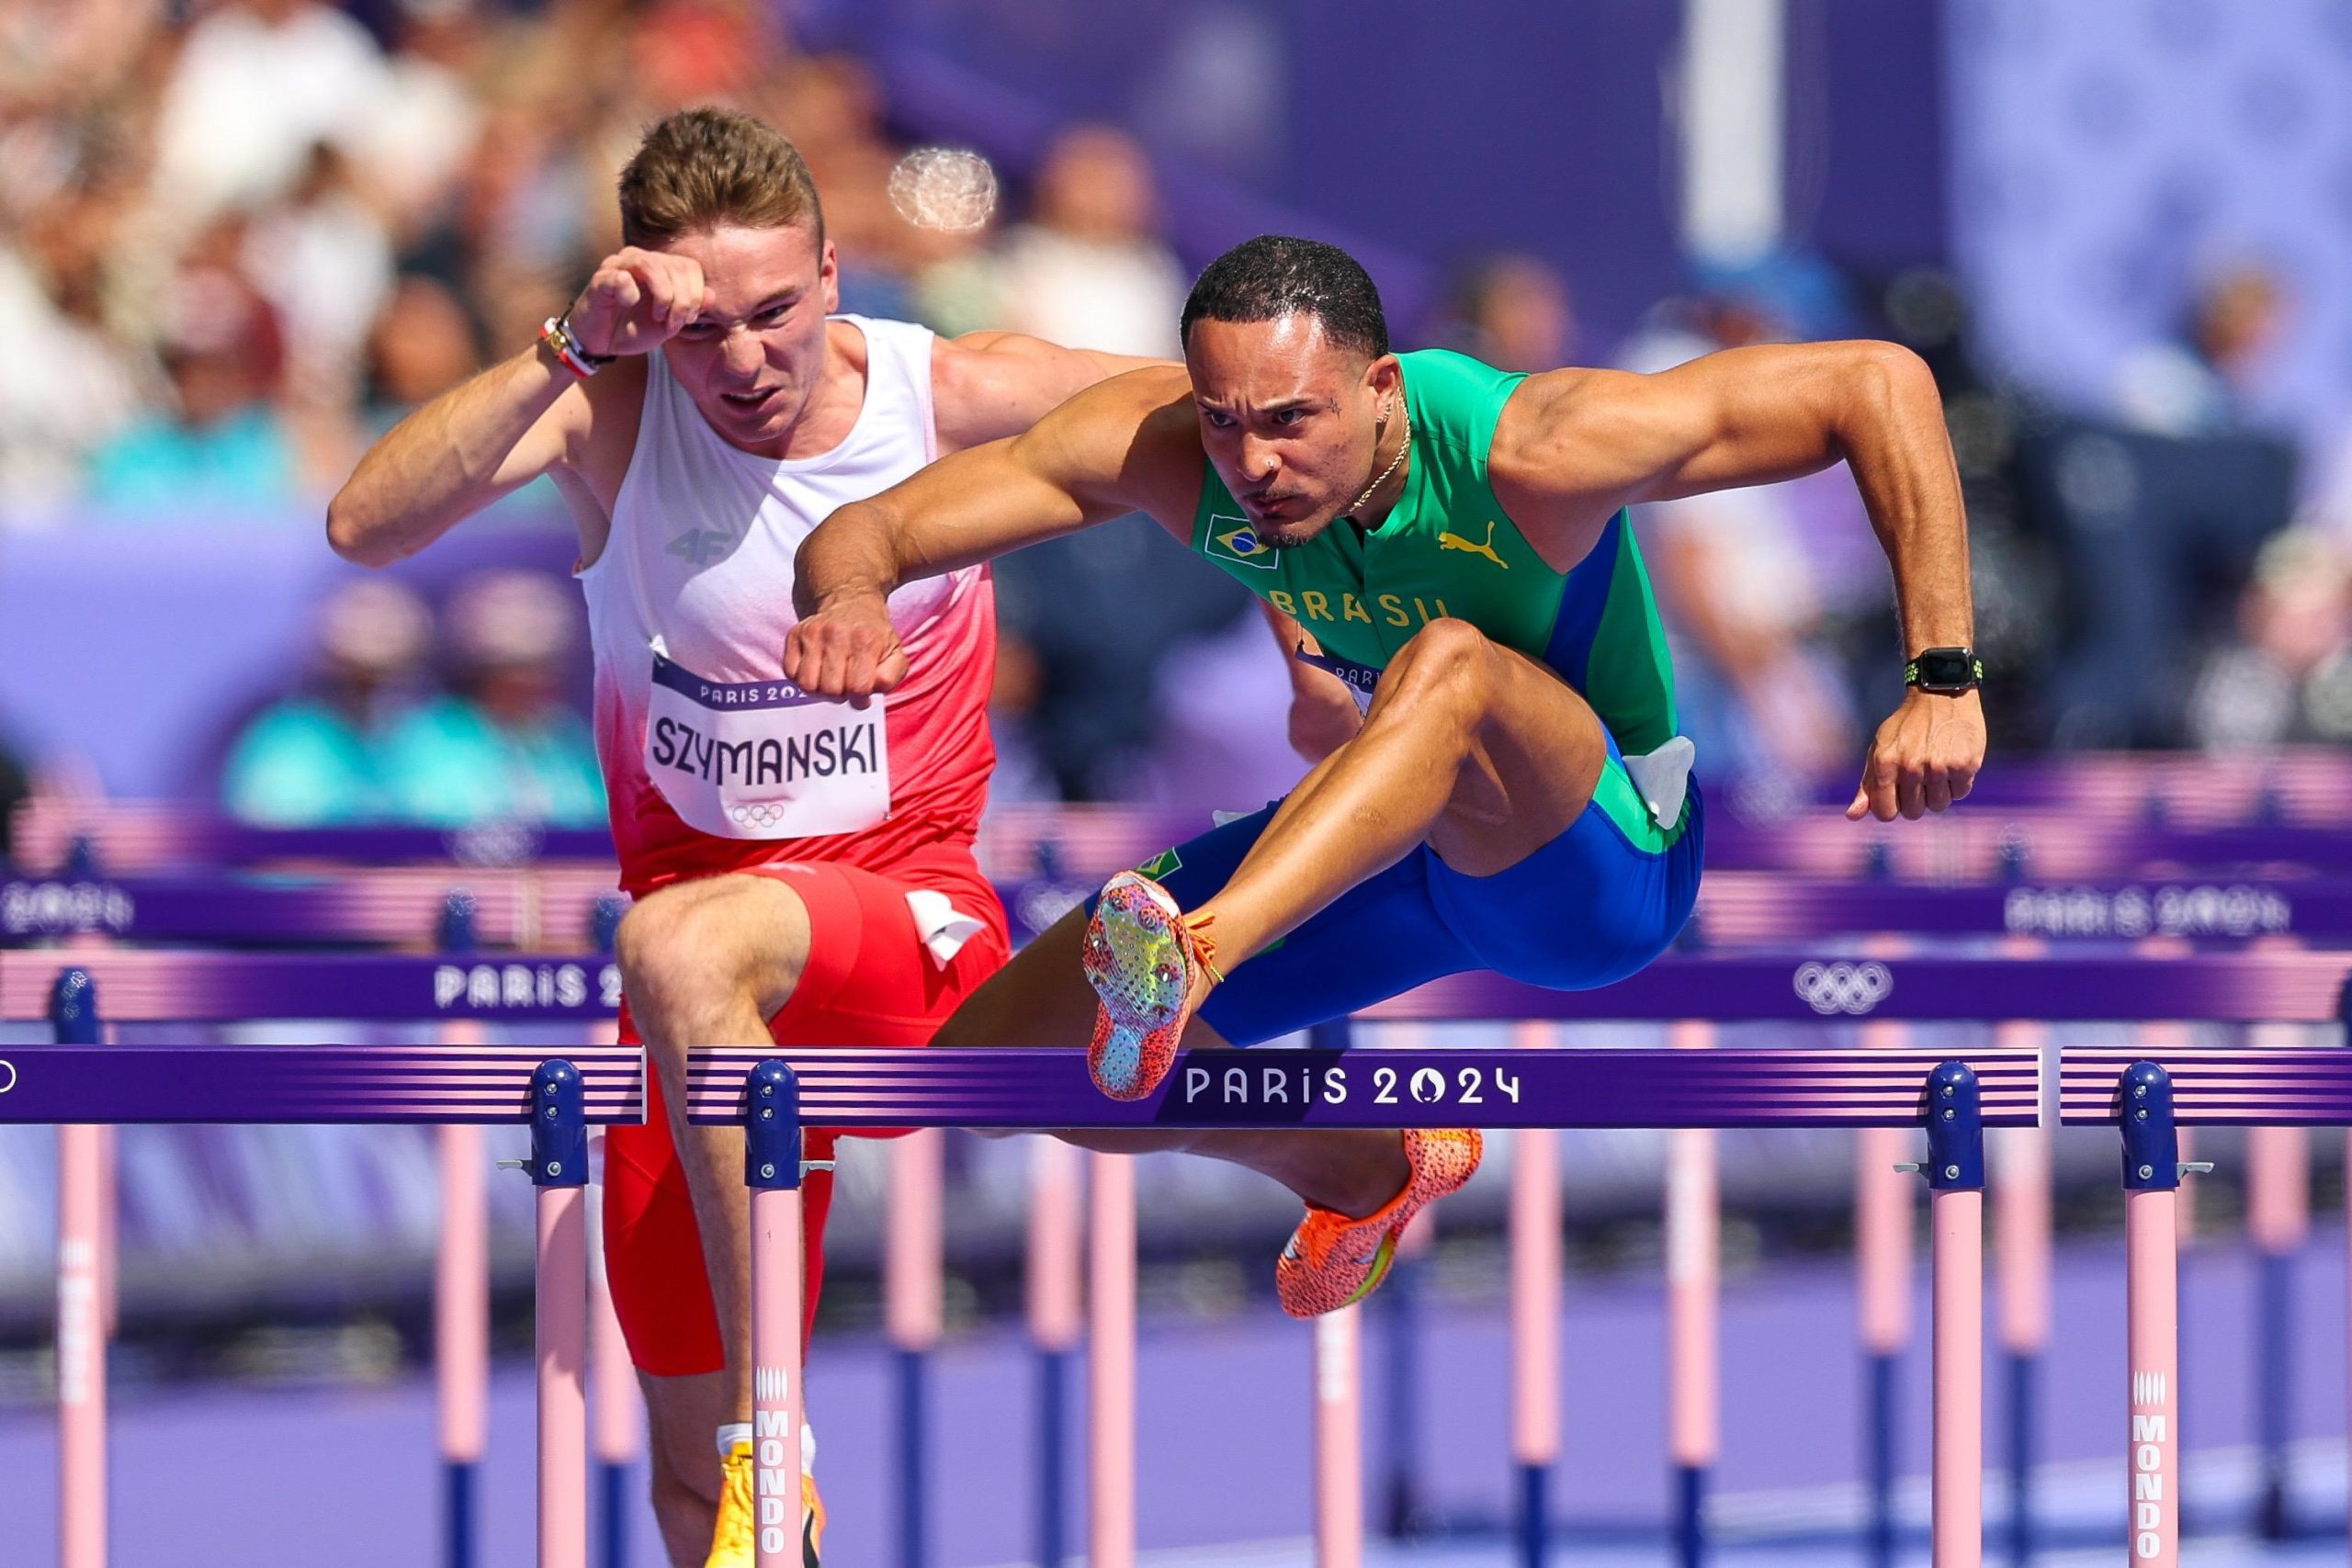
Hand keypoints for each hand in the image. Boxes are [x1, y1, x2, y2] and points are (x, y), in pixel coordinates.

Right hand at [564, 248, 716, 358]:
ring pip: (653, 266)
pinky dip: (631, 294)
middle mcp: (640, 259)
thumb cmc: (632, 328)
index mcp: (659, 267)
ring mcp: (619, 265)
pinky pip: (622, 277)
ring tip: (659, 316)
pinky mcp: (601, 278)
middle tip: (674, 323)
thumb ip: (690, 309)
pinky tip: (629, 305)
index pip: (690, 266)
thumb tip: (712, 296)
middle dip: (683, 300)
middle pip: (677, 266)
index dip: (696, 293)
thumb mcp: (669, 323)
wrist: (600, 343)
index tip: (688, 319)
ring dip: (664, 296)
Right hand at [783, 592, 909, 698]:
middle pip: (830, 690)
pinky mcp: (795, 634)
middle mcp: (837, 633)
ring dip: (819, 688)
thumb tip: (870, 691)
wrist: (852, 602)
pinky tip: (816, 669)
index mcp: (866, 640)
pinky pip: (790, 673)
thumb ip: (890, 677)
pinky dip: (802, 677)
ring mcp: (813, 632)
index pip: (857, 688)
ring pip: (807, 684)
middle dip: (840, 694)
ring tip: (830, 677)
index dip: (860, 698)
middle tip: (845, 682)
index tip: (861, 692)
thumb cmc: (873, 636)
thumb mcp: (895, 654)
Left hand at [1846, 687, 1983, 821]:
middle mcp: (1911, 767)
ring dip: (1938, 793)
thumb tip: (1852, 816)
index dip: (1892, 808)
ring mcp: (1939, 767)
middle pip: (1913, 813)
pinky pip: (1960, 793)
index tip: (1898, 797)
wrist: (1941, 694)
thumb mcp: (1880, 749)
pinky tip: (1952, 763)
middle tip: (1919, 779)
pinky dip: (1957, 783)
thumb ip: (1867, 785)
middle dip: (1916, 801)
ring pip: (1938, 806)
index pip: (1885, 813)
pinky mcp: (1965, 765)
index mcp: (1885, 764)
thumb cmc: (1907, 726)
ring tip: (1936, 768)